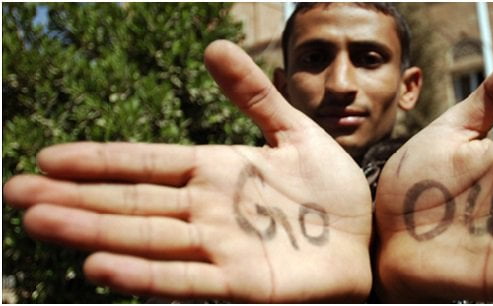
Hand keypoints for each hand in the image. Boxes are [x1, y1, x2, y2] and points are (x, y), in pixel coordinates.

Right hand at [3, 40, 372, 301]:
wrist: (370, 236)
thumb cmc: (331, 190)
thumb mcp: (294, 132)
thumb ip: (255, 95)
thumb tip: (213, 46)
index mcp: (215, 172)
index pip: (146, 163)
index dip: (98, 161)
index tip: (48, 157)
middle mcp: (207, 211)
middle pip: (132, 202)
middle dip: (75, 198)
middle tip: (16, 193)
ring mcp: (221, 248)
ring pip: (147, 238)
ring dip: (94, 231)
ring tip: (42, 223)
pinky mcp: (242, 284)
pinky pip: (186, 278)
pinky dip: (146, 274)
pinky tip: (103, 266)